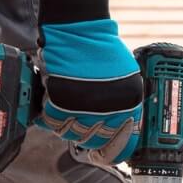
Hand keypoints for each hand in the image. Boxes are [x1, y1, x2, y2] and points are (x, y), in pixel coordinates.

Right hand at [37, 0, 142, 163]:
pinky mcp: (61, 103)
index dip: (114, 151)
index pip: (124, 145)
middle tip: (82, 118)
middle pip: (95, 141)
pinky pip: (54, 123)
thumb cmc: (103, 51)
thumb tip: (123, 129)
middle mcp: (109, 111)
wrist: (80, 31)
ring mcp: (84, 108)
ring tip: (70, 104)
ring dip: (69, 123)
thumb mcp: (128, 77)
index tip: (107, 152)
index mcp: (130, 105)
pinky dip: (52, 114)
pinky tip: (57, 100)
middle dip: (87, 132)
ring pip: (72, 134)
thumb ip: (126, 105)